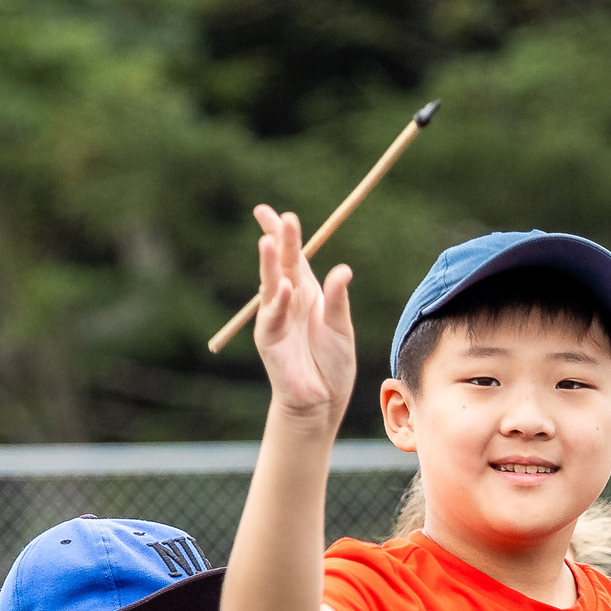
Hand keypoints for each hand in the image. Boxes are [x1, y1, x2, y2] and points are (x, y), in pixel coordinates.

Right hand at [250, 204, 354, 427]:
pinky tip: (284, 286)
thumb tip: (342, 270)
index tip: (273, 212)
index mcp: (308, 292)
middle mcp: (288, 300)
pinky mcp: (269, 337)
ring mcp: (276, 318)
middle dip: (275, 239)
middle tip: (270, 215)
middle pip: (279, 263)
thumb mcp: (341, 326)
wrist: (322, 399)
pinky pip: (273, 315)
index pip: (294, 256)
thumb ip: (338, 299)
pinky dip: (279, 301)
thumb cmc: (332, 363)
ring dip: (268, 264)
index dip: (284, 235)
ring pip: (270, 284)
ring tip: (268, 241)